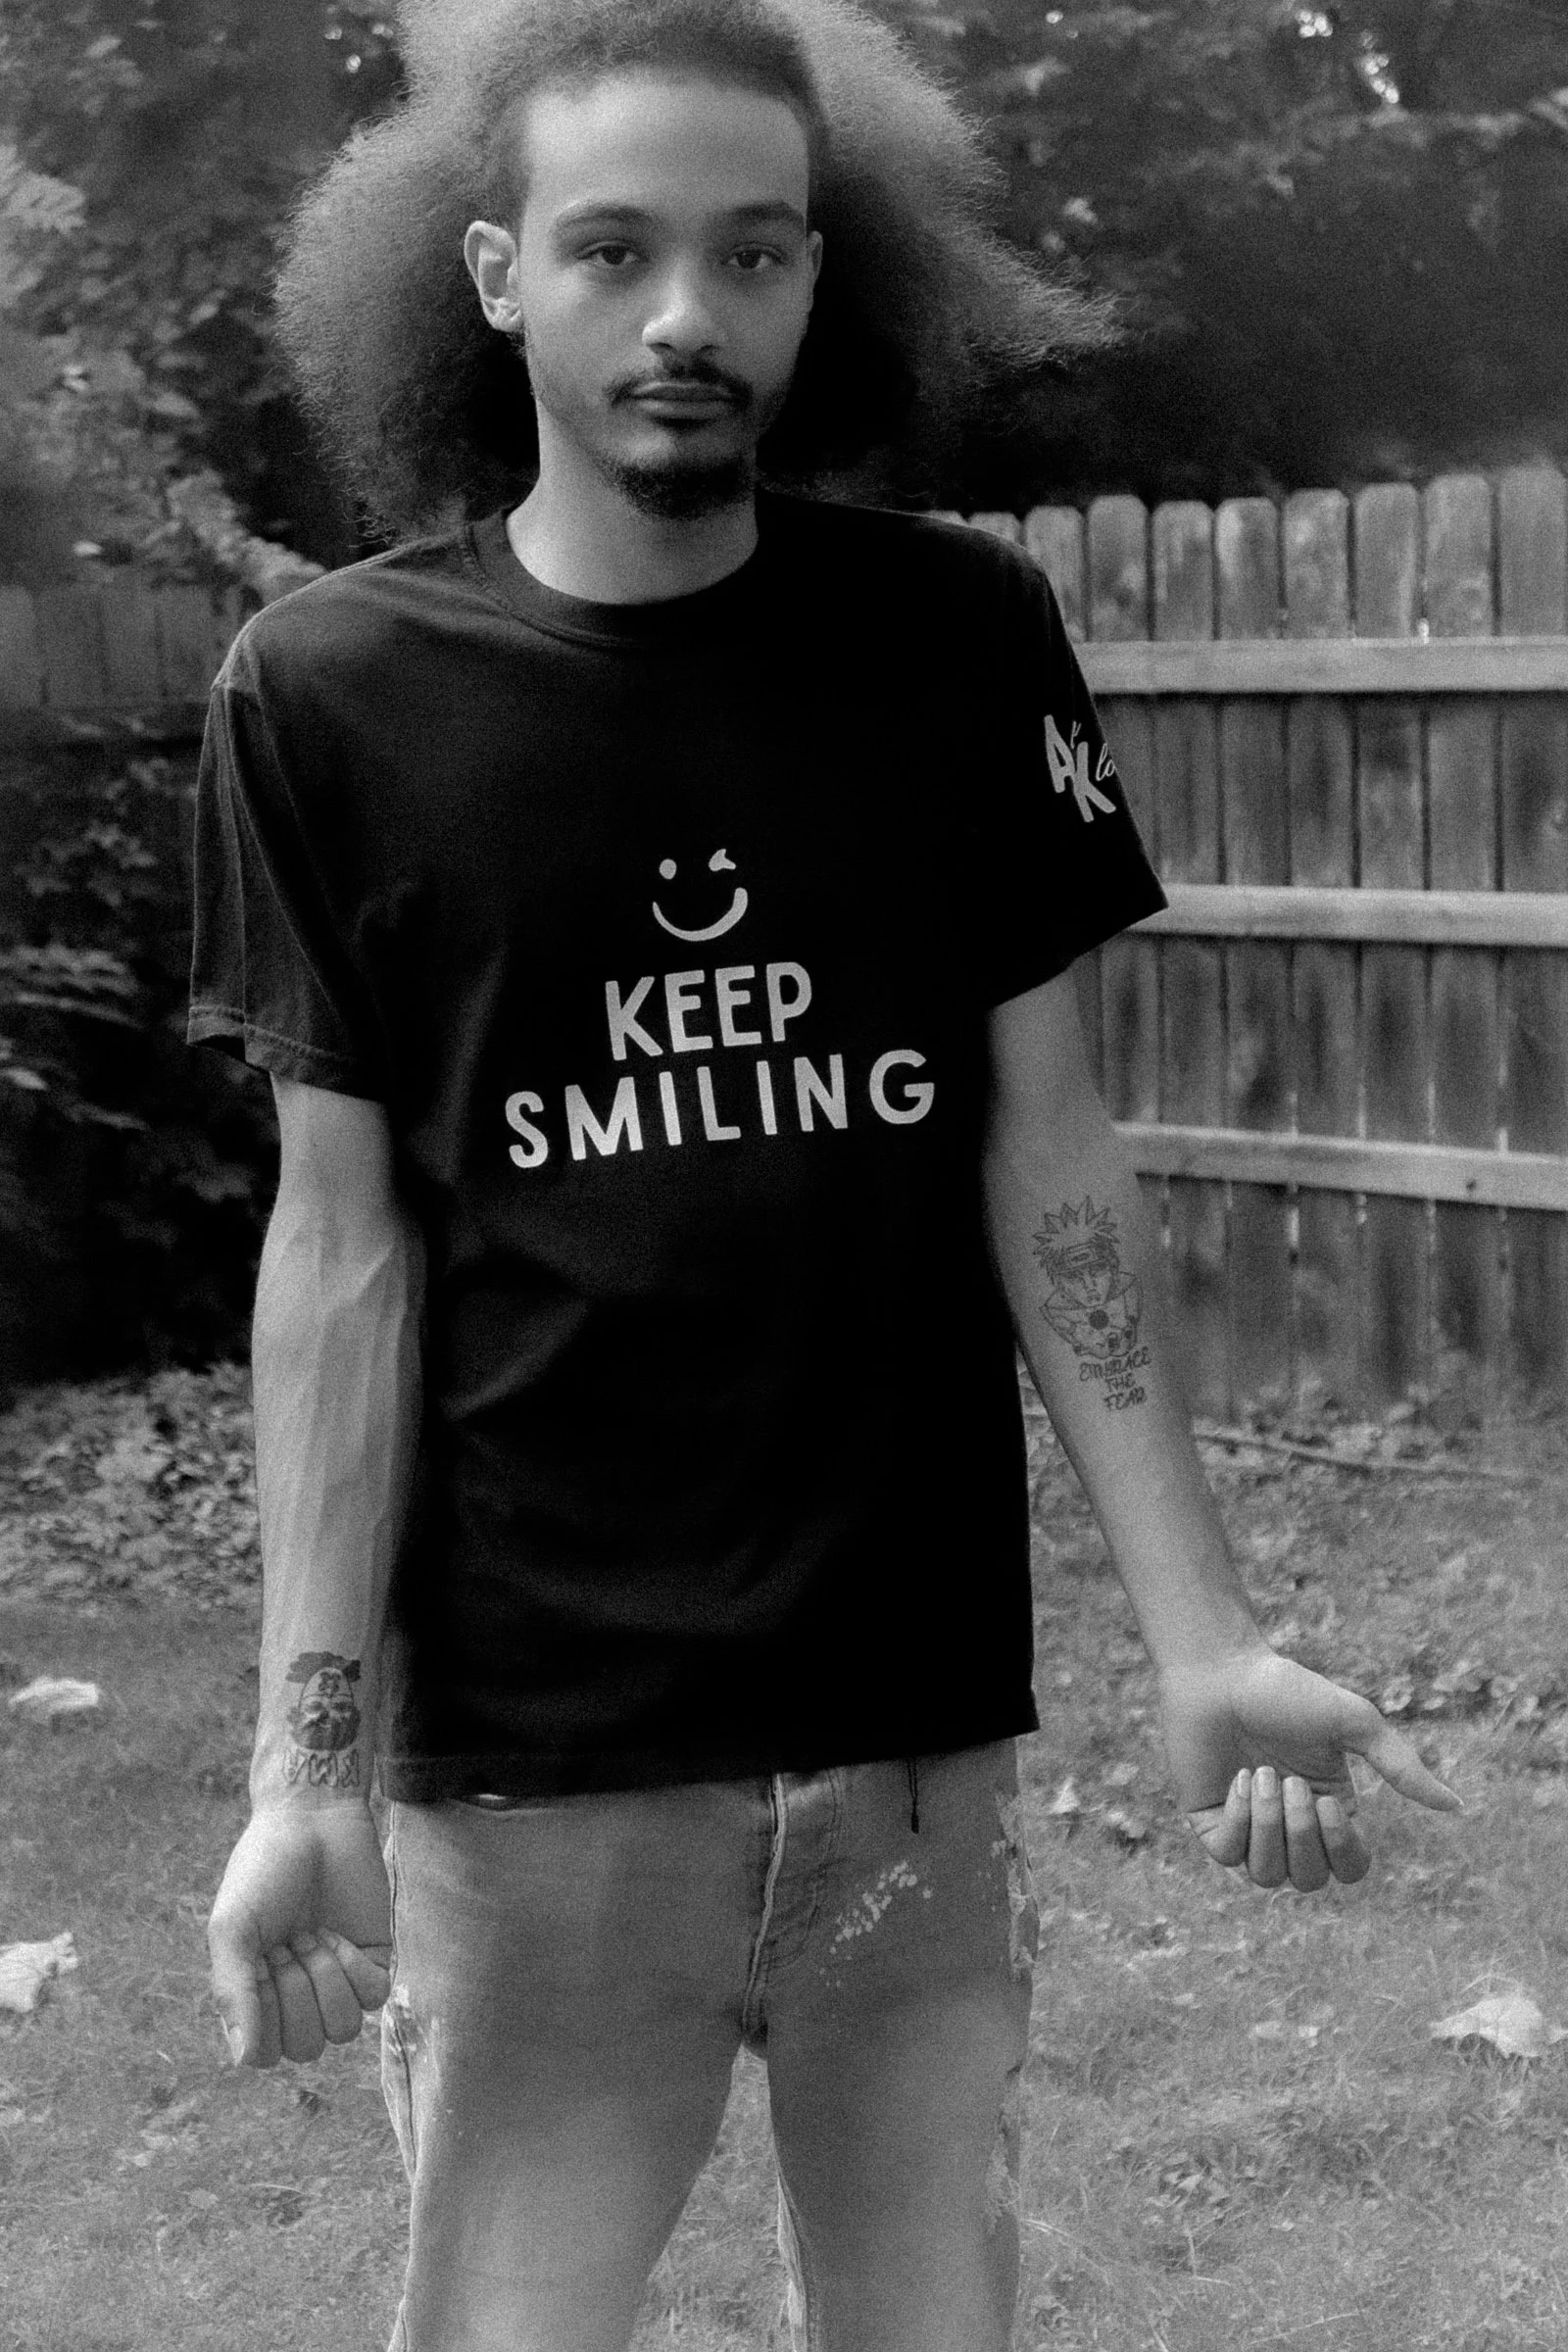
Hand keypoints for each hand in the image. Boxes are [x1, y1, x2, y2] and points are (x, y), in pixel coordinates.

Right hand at [208, 1803, 392, 2066]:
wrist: (311, 1821)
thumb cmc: (262, 1873)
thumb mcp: (232, 1930)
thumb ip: (232, 1993)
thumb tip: (243, 2060)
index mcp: (257, 1998)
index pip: (265, 2053)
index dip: (265, 2016)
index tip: (259, 1963)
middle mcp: (298, 1998)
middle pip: (308, 2047)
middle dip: (297, 1992)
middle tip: (290, 1942)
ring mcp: (338, 1980)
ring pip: (344, 2030)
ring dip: (328, 1980)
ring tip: (314, 1936)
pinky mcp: (374, 1959)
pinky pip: (373, 1998)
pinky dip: (355, 1967)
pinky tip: (340, 1934)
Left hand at [1159, 1646, 1461, 1890]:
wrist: (1221, 1670)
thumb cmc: (1287, 1691)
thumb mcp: (1354, 1723)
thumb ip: (1401, 1767)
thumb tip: (1456, 1805)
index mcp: (1330, 1809)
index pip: (1351, 1867)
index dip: (1343, 1847)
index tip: (1328, 1802)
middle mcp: (1292, 1826)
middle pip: (1310, 1879)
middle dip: (1301, 1834)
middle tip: (1290, 1781)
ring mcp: (1250, 1827)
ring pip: (1268, 1876)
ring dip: (1268, 1825)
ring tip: (1260, 1773)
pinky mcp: (1212, 1823)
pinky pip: (1229, 1854)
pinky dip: (1238, 1819)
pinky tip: (1237, 1778)